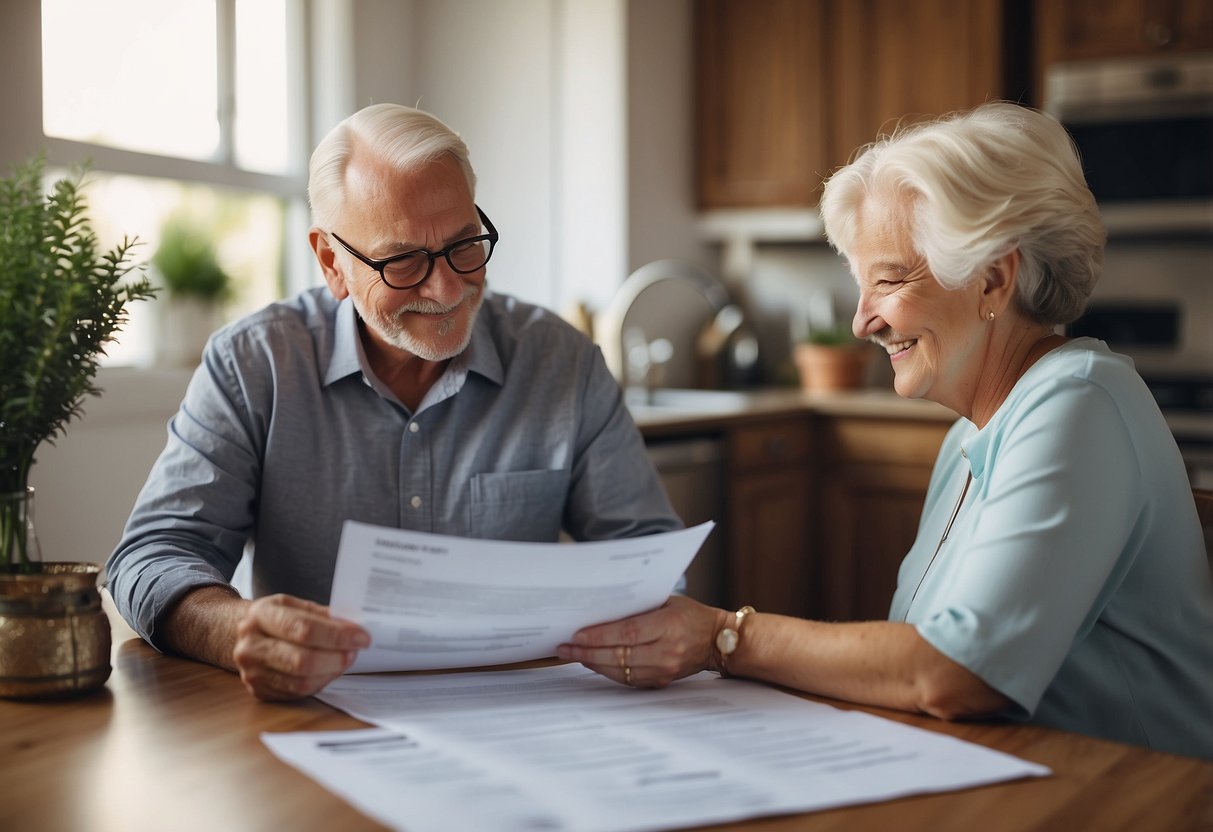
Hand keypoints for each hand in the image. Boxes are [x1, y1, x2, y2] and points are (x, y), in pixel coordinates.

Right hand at [231, 594, 370, 699]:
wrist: (243, 635)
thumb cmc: (277, 619)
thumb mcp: (295, 606)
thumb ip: (323, 616)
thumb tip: (353, 628)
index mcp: (261, 614)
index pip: (303, 628)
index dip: (337, 635)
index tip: (361, 637)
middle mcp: (251, 644)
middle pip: (302, 660)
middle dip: (336, 657)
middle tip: (355, 651)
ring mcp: (251, 671)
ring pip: (301, 681)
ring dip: (331, 672)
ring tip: (345, 660)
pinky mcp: (258, 690)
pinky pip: (297, 693)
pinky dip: (319, 682)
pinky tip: (329, 671)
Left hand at [556, 595, 726, 687]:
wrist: (716, 640)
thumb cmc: (690, 614)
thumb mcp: (666, 601)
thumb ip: (637, 607)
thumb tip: (600, 611)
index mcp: (669, 625)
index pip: (627, 633)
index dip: (599, 636)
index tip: (577, 635)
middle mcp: (667, 650)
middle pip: (619, 655)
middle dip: (588, 651)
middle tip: (565, 647)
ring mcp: (665, 669)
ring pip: (620, 671)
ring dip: (593, 663)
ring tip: (573, 655)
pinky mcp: (661, 681)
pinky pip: (628, 679)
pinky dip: (608, 672)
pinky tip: (593, 662)